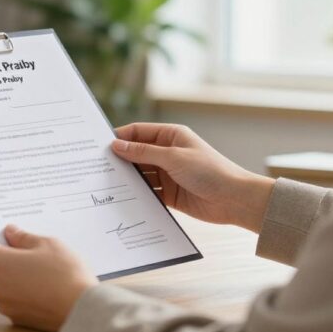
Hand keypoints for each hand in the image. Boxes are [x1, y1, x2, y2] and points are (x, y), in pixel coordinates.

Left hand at [0, 224, 97, 331]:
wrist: (81, 310)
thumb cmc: (65, 273)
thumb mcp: (47, 244)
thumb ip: (23, 237)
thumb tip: (10, 232)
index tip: (0, 231)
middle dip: (6, 255)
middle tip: (30, 250)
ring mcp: (4, 304)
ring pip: (2, 282)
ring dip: (14, 275)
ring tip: (41, 271)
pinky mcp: (15, 318)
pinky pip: (13, 298)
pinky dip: (22, 292)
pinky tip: (43, 288)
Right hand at [112, 123, 274, 232]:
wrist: (234, 200)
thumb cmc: (210, 171)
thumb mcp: (174, 157)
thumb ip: (144, 152)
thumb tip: (117, 145)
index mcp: (171, 136)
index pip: (139, 132)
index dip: (120, 137)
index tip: (99, 146)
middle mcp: (168, 153)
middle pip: (137, 154)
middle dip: (120, 160)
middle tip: (97, 167)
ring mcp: (168, 174)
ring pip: (141, 174)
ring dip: (128, 179)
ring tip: (106, 185)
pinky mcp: (170, 194)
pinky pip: (148, 192)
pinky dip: (137, 195)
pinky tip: (123, 199)